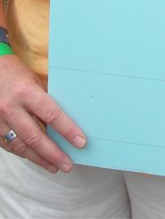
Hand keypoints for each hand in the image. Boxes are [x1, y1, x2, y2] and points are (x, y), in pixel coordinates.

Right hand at [0, 54, 85, 171]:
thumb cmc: (13, 72)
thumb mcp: (32, 79)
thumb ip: (45, 97)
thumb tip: (65, 114)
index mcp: (25, 92)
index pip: (51, 115)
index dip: (67, 130)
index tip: (80, 142)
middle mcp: (11, 109)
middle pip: (36, 137)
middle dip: (54, 154)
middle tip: (68, 165)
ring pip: (21, 146)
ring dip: (39, 159)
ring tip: (54, 167)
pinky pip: (9, 146)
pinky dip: (24, 153)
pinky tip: (35, 157)